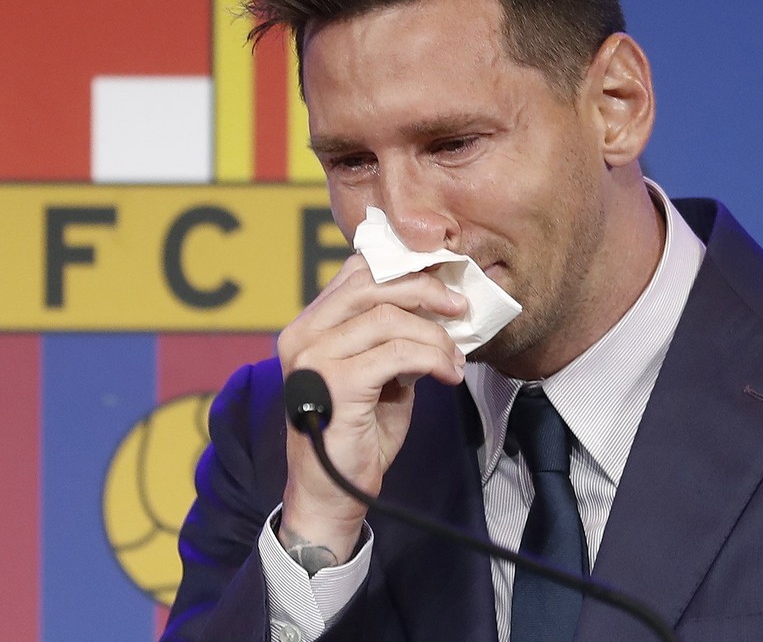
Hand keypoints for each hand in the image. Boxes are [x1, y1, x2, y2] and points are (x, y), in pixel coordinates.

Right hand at [275, 253, 466, 570]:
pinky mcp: (335, 382)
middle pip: (372, 284)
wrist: (332, 494)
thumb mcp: (376, 373)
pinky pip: (396, 353)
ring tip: (454, 357)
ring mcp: (314, 357)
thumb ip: (391, 337)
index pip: (356, 273)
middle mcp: (303, 334)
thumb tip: (436, 305)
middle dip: (425, 290)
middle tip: (459, 308)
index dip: (404, 268)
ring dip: (434, 335)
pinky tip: (448, 374)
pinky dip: (432, 358)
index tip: (443, 280)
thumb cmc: (356, 434)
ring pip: (389, 317)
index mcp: (308, 326)